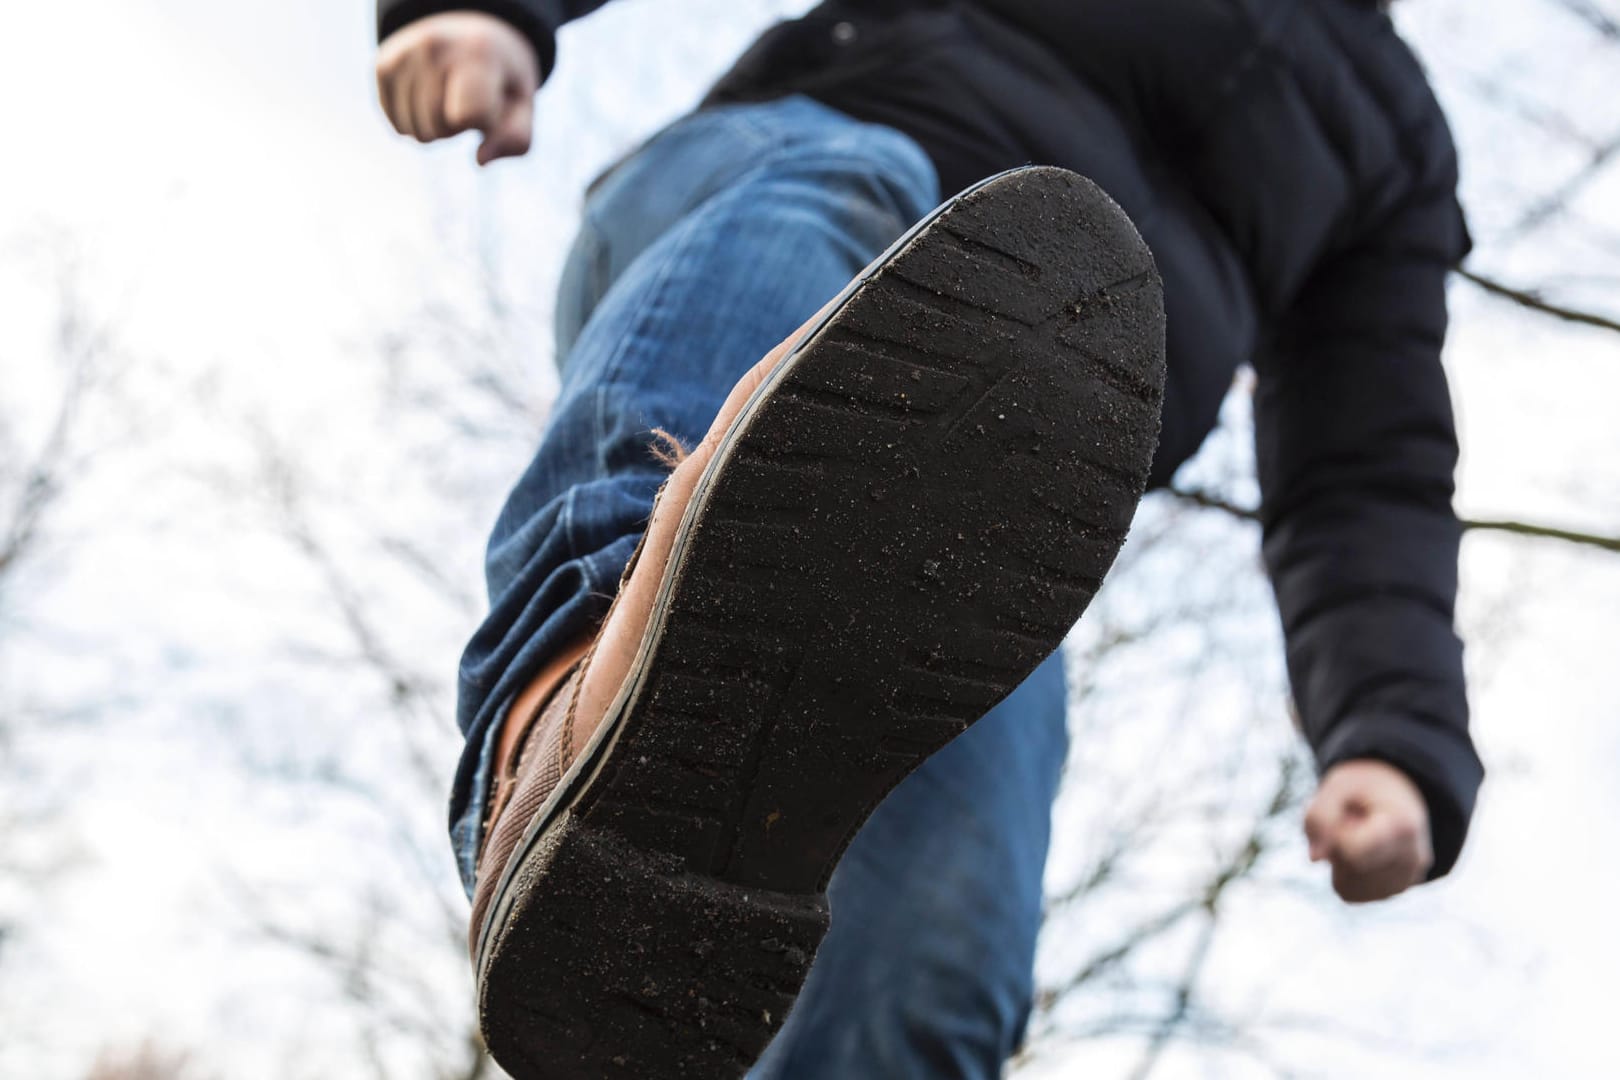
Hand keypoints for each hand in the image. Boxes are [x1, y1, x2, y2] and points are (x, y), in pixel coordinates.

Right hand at [376, 12, 539, 164]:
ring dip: (435, 127)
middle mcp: (434, 46)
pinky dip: (415, 122)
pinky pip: (398, 127)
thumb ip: (516, 138)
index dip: (485, 122)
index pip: (469, 116)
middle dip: (458, 127)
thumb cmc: (500, 78)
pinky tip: (428, 97)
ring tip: (447, 96)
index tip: (492, 101)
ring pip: (415, 133)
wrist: (470, 34)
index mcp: (476, 53)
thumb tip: (480, 160)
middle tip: (467, 97)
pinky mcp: (382, 66)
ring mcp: (403, 54)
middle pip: (438, 129)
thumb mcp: (522, 104)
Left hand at [1304, 759, 1432, 902]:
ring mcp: (1406, 880)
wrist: (1398, 794)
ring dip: (1339, 862)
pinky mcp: (1394, 891)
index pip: (1351, 852)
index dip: (1333, 835)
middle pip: (1348, 869)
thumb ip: (1320, 816)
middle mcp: (1411, 860)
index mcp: (1402, 826)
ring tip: (1358, 836)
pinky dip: (1344, 874)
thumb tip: (1315, 859)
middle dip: (1337, 847)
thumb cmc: (1363, 789)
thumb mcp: (1337, 786)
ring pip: (1348, 886)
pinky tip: (1360, 853)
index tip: (1346, 815)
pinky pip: (1351, 893)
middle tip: (1352, 823)